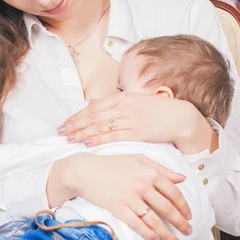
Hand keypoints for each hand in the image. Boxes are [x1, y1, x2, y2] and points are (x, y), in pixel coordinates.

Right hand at [49, 153, 191, 239]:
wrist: (85, 171)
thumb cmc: (112, 164)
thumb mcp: (138, 159)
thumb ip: (161, 168)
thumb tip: (182, 179)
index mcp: (150, 172)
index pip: (174, 193)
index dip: (184, 207)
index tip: (189, 216)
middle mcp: (142, 185)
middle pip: (167, 208)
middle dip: (180, 223)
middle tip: (187, 232)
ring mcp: (130, 197)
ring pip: (154, 220)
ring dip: (167, 234)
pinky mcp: (117, 208)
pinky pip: (137, 224)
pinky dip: (148, 233)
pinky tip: (155, 239)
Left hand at [57, 92, 201, 150]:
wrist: (180, 117)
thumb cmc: (157, 110)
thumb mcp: (134, 101)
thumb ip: (114, 103)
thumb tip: (93, 103)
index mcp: (121, 98)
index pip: (92, 108)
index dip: (76, 116)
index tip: (64, 123)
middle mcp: (124, 107)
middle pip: (93, 117)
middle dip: (74, 125)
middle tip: (60, 132)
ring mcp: (130, 119)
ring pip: (100, 126)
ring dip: (82, 133)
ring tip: (69, 138)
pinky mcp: (137, 132)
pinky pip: (114, 136)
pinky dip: (99, 139)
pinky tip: (87, 142)